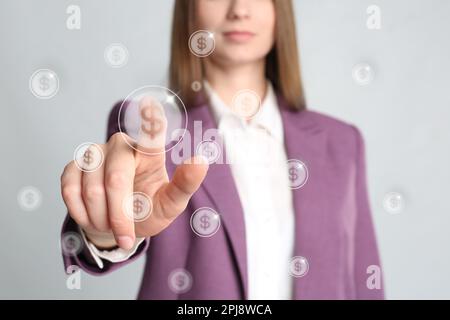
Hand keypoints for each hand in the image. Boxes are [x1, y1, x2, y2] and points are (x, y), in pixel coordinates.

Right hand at [61, 96, 208, 249]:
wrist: (118, 227)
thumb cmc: (148, 210)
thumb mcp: (172, 204)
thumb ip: (186, 184)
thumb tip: (200, 160)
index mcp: (150, 151)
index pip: (151, 131)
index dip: (150, 119)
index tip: (151, 105)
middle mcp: (121, 145)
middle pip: (115, 179)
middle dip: (118, 215)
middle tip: (125, 235)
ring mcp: (95, 152)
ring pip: (91, 188)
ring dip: (100, 217)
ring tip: (110, 223)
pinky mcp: (73, 165)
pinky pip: (70, 190)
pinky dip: (81, 213)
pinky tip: (91, 217)